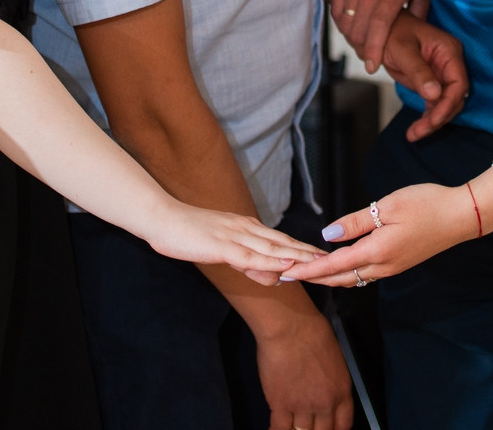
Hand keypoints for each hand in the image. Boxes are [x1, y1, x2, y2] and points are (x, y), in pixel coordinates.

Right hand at [144, 204, 326, 288]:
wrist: (161, 218)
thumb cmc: (186, 233)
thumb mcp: (220, 248)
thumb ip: (244, 260)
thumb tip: (268, 275)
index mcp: (245, 226)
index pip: (279, 239)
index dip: (301, 248)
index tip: (321, 255)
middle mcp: (245, 228)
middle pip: (282, 242)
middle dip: (307, 253)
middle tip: (330, 261)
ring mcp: (235, 236)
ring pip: (272, 250)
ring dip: (296, 257)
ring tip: (317, 264)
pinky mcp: (222, 247)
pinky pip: (251, 257)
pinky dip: (271, 263)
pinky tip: (285, 268)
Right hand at [253, 307, 353, 429]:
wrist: (290, 327)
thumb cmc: (313, 332)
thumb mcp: (335, 360)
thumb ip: (331, 381)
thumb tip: (323, 390)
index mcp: (342, 391)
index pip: (343, 425)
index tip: (327, 428)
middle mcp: (325, 404)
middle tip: (307, 426)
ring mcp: (303, 407)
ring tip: (291, 424)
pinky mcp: (280, 404)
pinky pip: (280, 428)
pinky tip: (274, 428)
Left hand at [280, 183, 477, 288]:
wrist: (461, 216)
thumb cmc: (427, 204)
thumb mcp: (387, 205)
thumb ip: (355, 222)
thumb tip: (327, 236)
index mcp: (377, 251)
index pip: (334, 265)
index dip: (309, 269)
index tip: (287, 272)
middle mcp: (383, 265)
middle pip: (340, 278)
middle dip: (314, 278)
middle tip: (289, 274)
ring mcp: (392, 267)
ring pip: (353, 278)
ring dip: (329, 277)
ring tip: (308, 271)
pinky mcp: (398, 264)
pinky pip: (365, 274)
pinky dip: (346, 273)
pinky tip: (338, 265)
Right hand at [332, 0, 424, 73]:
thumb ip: (420, 7)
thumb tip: (417, 34)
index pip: (379, 24)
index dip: (374, 48)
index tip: (372, 65)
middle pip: (359, 26)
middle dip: (362, 47)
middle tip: (369, 58)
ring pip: (345, 19)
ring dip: (351, 36)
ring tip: (361, 45)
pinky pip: (336, 7)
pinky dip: (342, 21)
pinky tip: (351, 27)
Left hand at [382, 12, 468, 141]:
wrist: (380, 28)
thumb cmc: (392, 31)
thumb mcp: (403, 50)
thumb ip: (418, 71)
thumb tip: (434, 95)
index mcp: (448, 51)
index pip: (458, 83)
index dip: (448, 104)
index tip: (434, 120)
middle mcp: (449, 63)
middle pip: (454, 97)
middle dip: (439, 117)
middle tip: (419, 131)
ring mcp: (441, 74)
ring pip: (445, 104)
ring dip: (433, 121)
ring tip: (414, 134)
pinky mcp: (432, 82)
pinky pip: (435, 104)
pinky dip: (428, 117)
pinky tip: (416, 129)